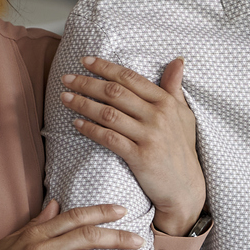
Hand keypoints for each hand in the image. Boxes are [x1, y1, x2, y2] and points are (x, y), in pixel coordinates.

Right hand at [0, 200, 137, 249]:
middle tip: (138, 239)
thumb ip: (37, 223)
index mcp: (34, 233)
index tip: (122, 211)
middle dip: (115, 236)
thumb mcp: (12, 239)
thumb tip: (56, 204)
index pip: (74, 217)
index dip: (100, 212)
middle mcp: (38, 248)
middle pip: (85, 236)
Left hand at [60, 56, 206, 235]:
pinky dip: (90, 129)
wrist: (185, 188)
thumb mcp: (184, 115)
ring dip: (82, 104)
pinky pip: (109, 139)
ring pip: (108, 114)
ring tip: (64, 97)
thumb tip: (177, 61)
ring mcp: (149, 137)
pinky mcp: (140, 157)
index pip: (130, 78)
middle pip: (115, 93)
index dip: (105, 67)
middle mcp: (158, 116)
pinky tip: (76, 124)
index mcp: (166, 102)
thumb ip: (175, 87)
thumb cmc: (182, 149)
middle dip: (87, 83)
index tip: (85, 61)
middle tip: (66, 78)